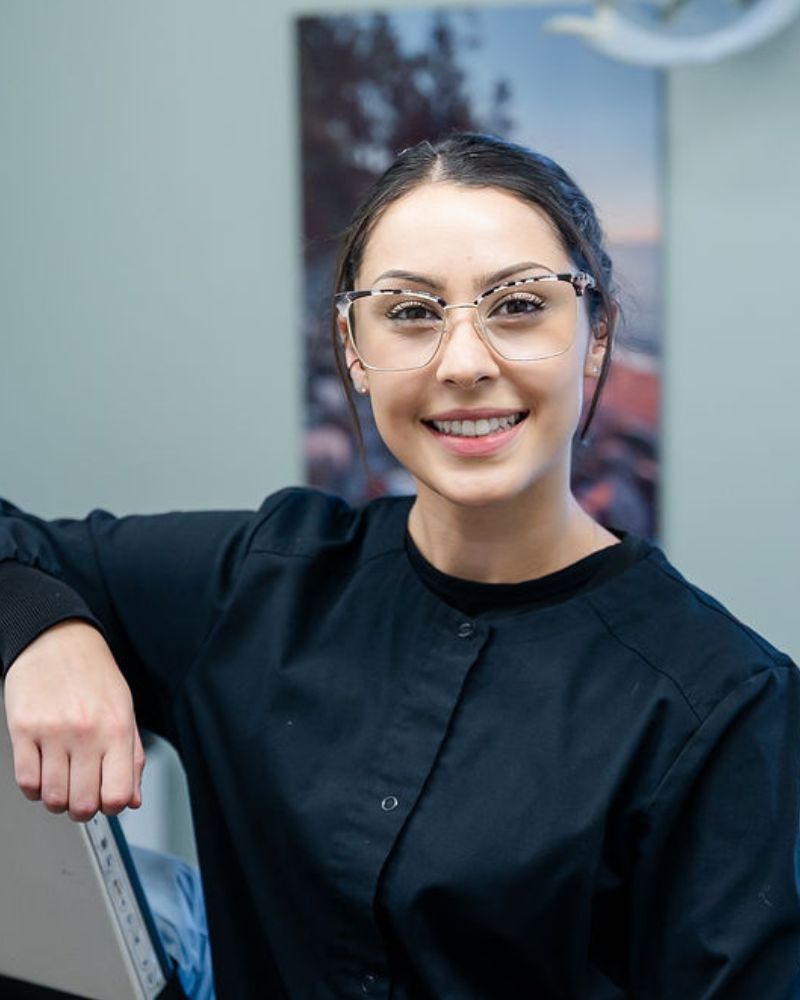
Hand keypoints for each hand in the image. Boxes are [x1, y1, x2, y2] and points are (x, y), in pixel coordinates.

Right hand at [3, 619, 144, 820]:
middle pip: (83, 804)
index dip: (113, 806)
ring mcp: (53, 732)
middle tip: (82, 794)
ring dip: (57, 799)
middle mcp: (87, 732)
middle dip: (83, 808)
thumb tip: (133, 798)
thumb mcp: (125, 709)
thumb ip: (131, 756)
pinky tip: (43, 772)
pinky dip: (35, 787)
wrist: (57, 639)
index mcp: (117, 728)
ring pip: (53, 798)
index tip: (108, 800)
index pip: (118, 794)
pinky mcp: (24, 730)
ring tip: (62, 781)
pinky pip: (27, 781)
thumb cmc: (93, 673)